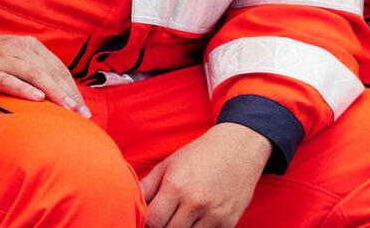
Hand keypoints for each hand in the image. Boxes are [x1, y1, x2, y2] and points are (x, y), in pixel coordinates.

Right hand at [0, 33, 88, 116]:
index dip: (72, 88)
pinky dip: (23, 88)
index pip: (57, 67)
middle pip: (49, 70)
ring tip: (67, 108)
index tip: (83, 109)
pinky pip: (6, 79)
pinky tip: (36, 98)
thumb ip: (35, 71)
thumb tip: (61, 96)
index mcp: (28, 46)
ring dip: (52, 91)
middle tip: (81, 114)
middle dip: (67, 93)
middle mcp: (16, 48)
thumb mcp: (13, 60)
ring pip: (32, 73)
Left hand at [139, 123, 273, 227]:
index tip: (149, 220)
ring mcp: (213, 215)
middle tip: (164, 219)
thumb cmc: (199, 155)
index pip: (153, 221)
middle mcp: (195, 203)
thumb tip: (130, 205)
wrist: (239, 148)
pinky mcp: (228, 223)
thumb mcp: (168, 165)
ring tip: (179, 218)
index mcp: (176, 186)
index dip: (147, 224)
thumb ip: (146, 187)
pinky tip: (196, 220)